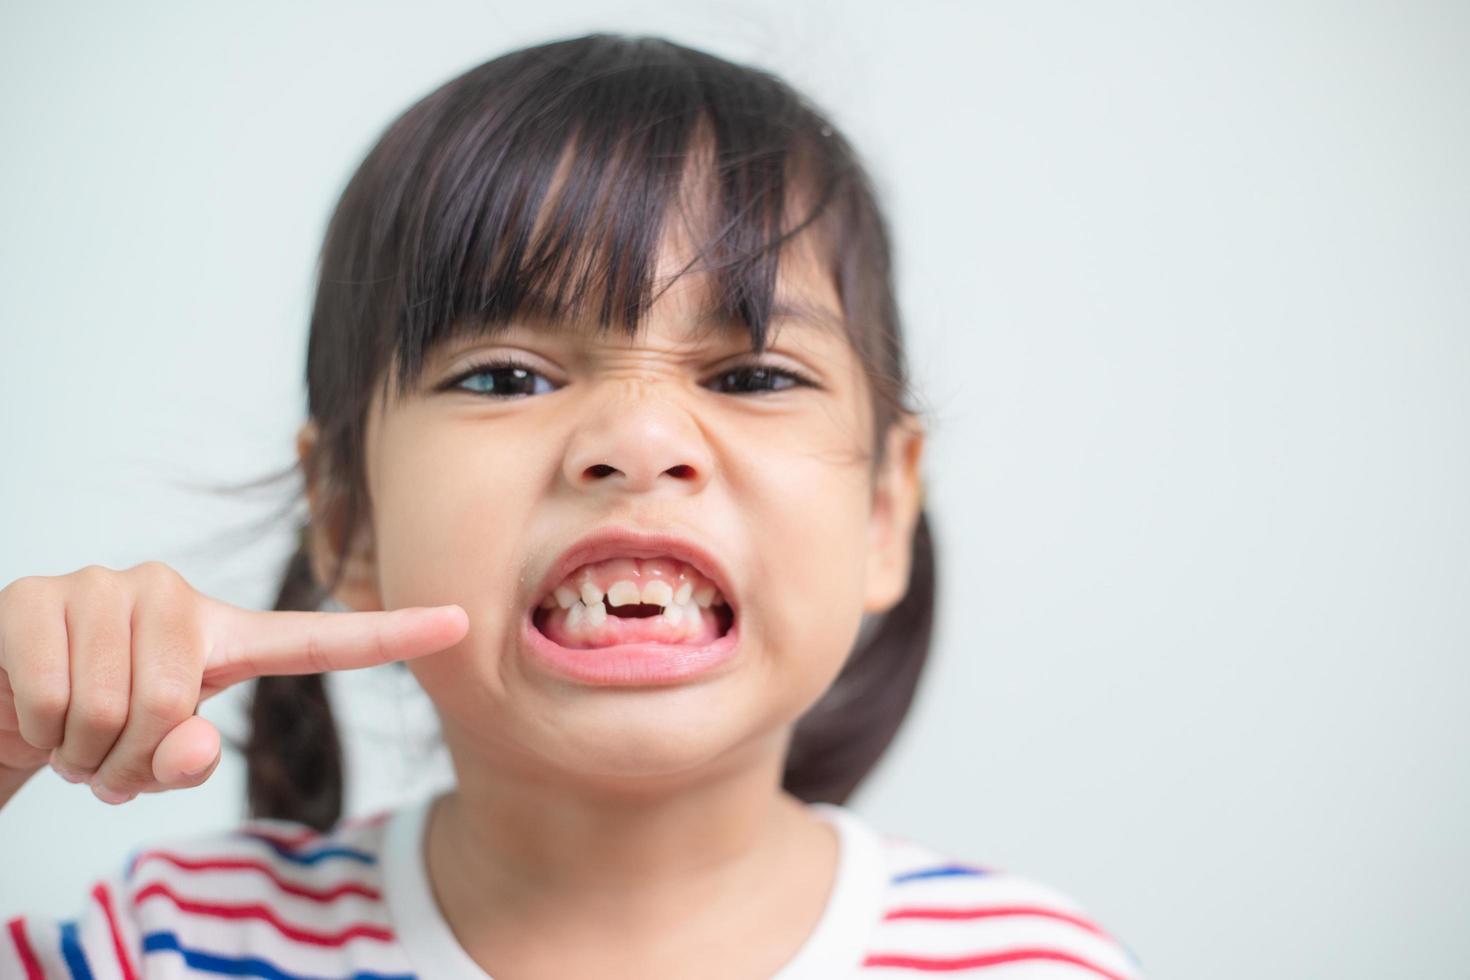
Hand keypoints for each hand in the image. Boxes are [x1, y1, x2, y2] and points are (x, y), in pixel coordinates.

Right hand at [0, 561, 466, 805]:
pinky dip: (41, 734)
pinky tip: (34, 711)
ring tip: (74, 730)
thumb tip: (185, 744)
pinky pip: (56, 699)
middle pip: (176, 709)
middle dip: (131, 758)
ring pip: (113, 710)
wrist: (0, 703)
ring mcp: (104, 586)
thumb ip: (183, 760)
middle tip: (106, 749)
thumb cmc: (92, 727)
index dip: (390, 635)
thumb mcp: (148, 761)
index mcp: (221, 636)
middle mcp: (172, 595)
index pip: (314, 640)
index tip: (461, 620)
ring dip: (83, 752)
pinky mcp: (36, 596)